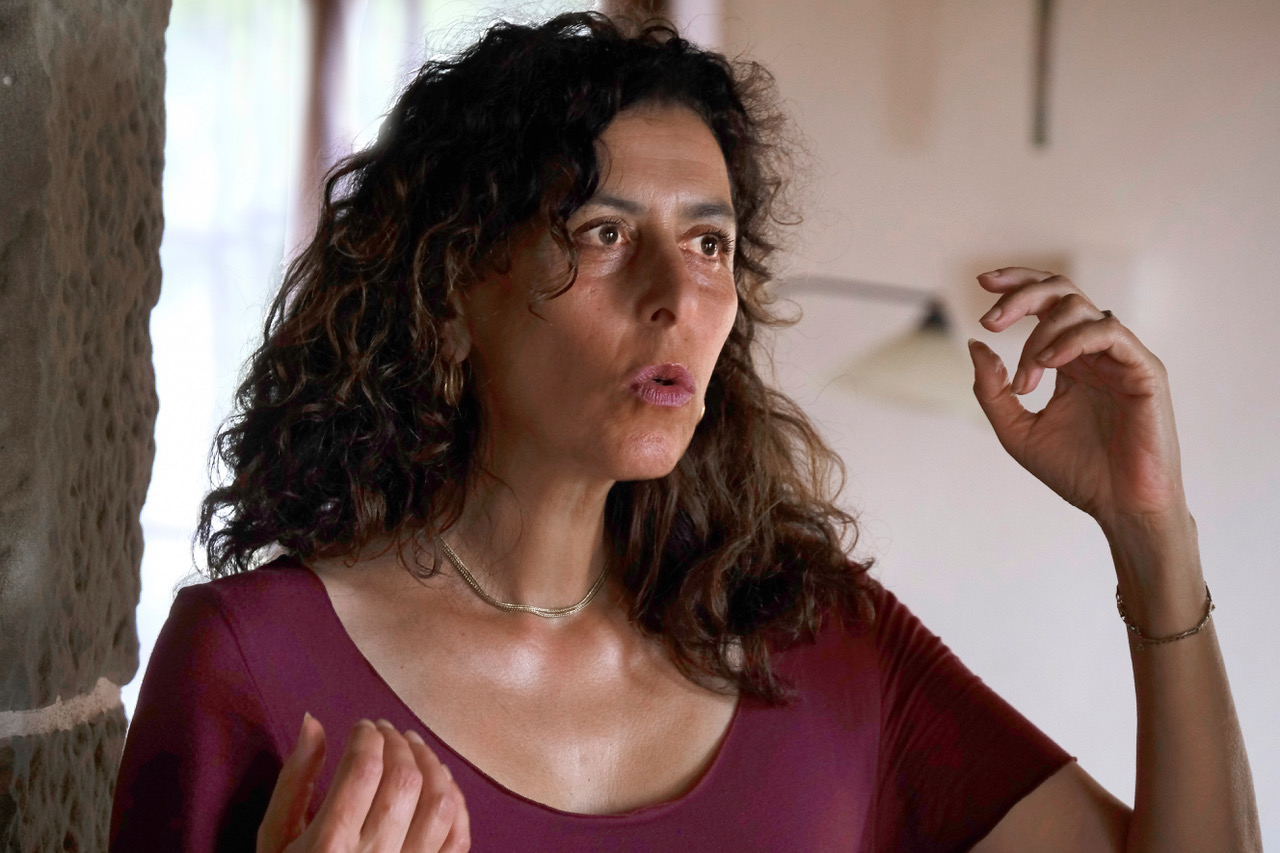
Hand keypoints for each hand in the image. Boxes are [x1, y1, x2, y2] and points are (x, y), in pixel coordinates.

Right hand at [258, 714, 470, 852]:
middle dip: (397, 744)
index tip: (362, 727)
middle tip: (386, 731)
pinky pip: (458, 836)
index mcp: (329, 845)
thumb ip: (294, 780)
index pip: (363, 770)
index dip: (367, 737)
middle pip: (404, 781)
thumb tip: (314, 722)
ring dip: (431, 764)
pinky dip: (455, 801)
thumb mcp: (276, 837)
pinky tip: (439, 781)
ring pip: (439, 803)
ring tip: (414, 747)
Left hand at [967, 268, 1187, 532]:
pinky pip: (1108, 333)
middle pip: (1062, 293)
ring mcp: (1122, 358)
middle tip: (991, 319)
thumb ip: (992, 390)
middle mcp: (1096, 352)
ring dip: (1041, 335)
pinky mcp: (1144, 370)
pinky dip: (1072, 341)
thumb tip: (975, 344)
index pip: (1046, 304)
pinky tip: (1047, 364)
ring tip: (1026, 378)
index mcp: (1069, 360)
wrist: (1119, 507)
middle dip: (1021, 296)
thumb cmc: (1076, 473)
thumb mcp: (1016, 430)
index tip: (982, 282)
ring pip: (1081, 310)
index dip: (1016, 285)